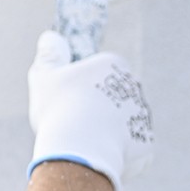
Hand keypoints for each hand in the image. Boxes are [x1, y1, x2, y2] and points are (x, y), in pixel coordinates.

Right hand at [28, 30, 153, 190]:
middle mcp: (134, 86)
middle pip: (112, 94)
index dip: (81, 84)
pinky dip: (114, 149)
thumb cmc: (60, 108)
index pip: (99, 69)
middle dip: (97, 104)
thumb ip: (49, 56)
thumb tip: (51, 37)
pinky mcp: (145, 143)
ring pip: (122, 119)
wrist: (80, 150)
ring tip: (82, 140)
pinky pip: (129, 145)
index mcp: (112, 64)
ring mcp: (142, 115)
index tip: (67, 97)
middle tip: (71, 119)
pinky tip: (95, 152)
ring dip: (106, 127)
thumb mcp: (44, 77)